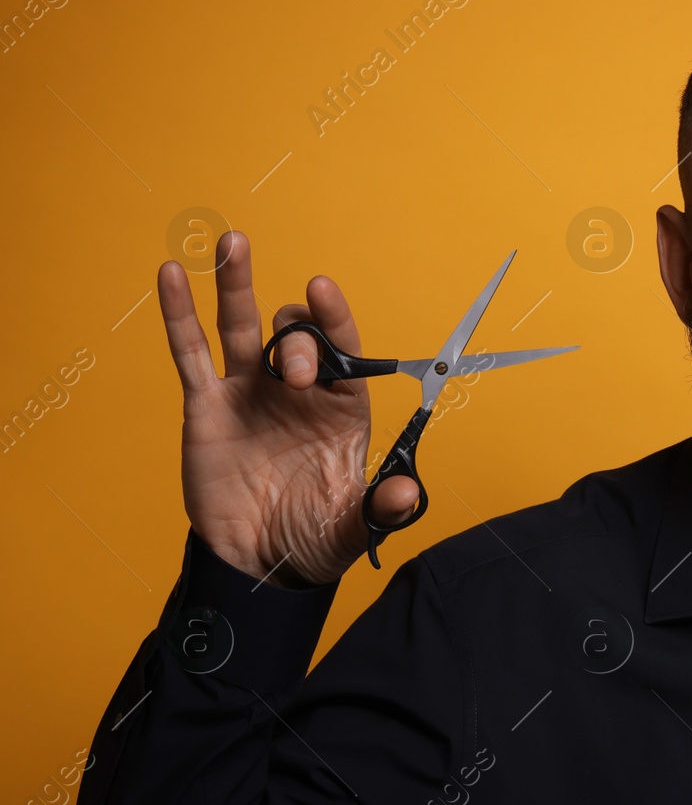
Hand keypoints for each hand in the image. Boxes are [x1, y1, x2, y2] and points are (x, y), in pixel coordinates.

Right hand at [159, 230, 417, 586]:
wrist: (259, 562)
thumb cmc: (314, 536)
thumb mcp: (355, 525)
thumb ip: (382, 508)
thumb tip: (408, 495)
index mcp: (341, 406)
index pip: (343, 350)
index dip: (334, 319)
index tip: (323, 290)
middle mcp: (297, 391)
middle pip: (298, 338)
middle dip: (299, 342)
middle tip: (295, 376)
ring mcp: (249, 393)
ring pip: (242, 326)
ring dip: (237, 283)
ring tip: (234, 243)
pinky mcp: (207, 407)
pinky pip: (190, 354)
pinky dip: (179, 314)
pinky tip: (170, 274)